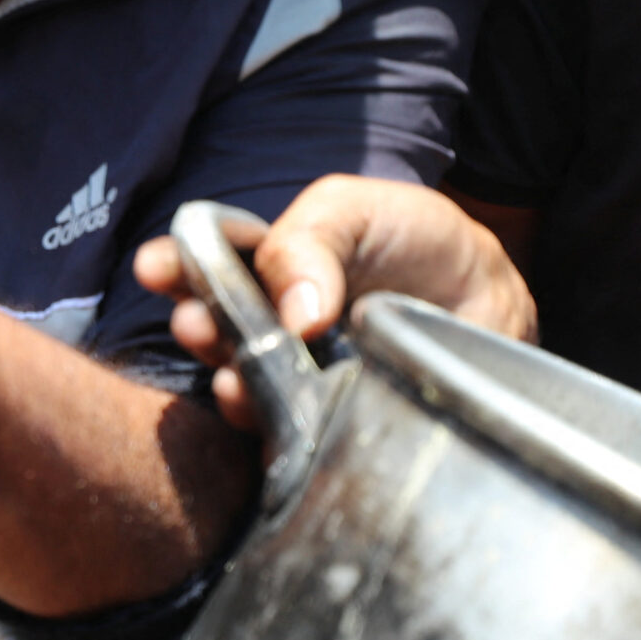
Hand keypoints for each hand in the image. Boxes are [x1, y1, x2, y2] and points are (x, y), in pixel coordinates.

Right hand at [133, 176, 538, 432]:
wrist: (487, 301)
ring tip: (229, 370)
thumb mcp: (356, 212)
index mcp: (269, 266)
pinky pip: (281, 427)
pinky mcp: (321, 420)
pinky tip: (260, 403)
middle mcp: (269, 322)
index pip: (208, 265)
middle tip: (194, 322)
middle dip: (195, 325)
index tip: (153, 268)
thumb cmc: (416, 242)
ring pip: (241, 381)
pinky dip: (266, 420)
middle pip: (214, 327)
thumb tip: (295, 318)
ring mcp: (293, 373)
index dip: (174, 266)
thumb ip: (311, 244)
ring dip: (225, 376)